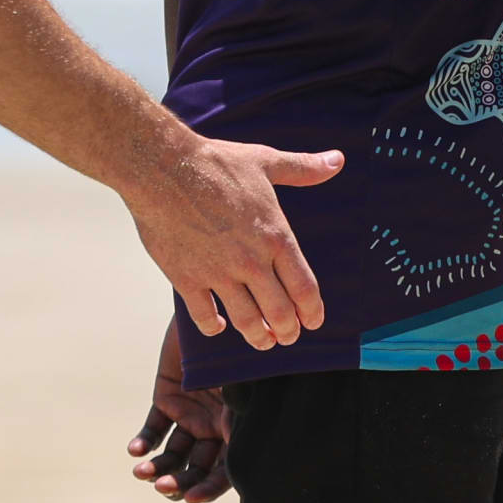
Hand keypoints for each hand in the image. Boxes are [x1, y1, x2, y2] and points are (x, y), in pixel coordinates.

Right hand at [123, 128, 338, 349]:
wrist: (164, 168)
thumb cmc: (216, 163)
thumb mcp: (266, 162)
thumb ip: (303, 169)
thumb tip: (338, 160)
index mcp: (276, 236)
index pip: (304, 287)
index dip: (311, 311)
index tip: (314, 322)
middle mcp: (251, 261)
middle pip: (279, 312)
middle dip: (287, 330)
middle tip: (289, 337)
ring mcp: (218, 273)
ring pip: (245, 320)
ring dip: (258, 336)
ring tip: (264, 342)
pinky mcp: (186, 278)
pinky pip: (203, 315)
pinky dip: (212, 326)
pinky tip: (217, 327)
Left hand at [127, 318, 234, 502]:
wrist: (226, 306)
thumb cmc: (246, 344)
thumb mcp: (252, 382)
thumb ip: (246, 413)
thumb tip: (242, 456)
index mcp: (241, 428)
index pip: (226, 472)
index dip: (209, 489)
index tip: (191, 498)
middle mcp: (216, 428)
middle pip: (197, 469)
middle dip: (179, 482)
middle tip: (163, 486)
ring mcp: (191, 414)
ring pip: (172, 455)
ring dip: (157, 468)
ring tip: (142, 472)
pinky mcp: (168, 399)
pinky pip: (154, 429)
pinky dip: (144, 442)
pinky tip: (136, 450)